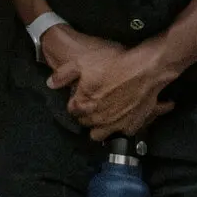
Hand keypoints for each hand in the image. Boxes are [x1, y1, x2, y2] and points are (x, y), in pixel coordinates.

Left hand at [52, 36, 178, 142]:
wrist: (146, 70)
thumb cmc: (114, 64)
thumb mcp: (82, 62)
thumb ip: (63, 75)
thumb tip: (51, 84)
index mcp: (82, 105)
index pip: (72, 110)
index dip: (75, 100)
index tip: (81, 93)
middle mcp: (97, 120)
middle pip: (85, 122)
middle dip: (86, 114)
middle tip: (93, 100)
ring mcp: (114, 125)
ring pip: (99, 133)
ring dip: (100, 125)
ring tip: (105, 113)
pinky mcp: (131, 126)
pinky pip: (120, 132)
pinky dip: (120, 126)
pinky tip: (123, 114)